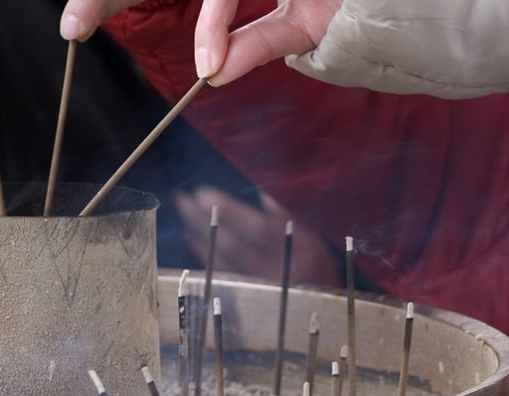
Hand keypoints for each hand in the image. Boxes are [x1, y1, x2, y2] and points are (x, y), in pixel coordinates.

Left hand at [174, 186, 341, 286]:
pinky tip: (192, 237)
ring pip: (222, 260)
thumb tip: (263, 194)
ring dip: (199, 235)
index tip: (201, 193)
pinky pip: (220, 274)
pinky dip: (205, 254)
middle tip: (182, 200)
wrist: (326, 313)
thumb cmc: (318, 269)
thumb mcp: (315, 240)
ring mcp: (261, 290)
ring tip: (183, 214)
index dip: (229, 212)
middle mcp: (278, 273)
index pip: (258, 229)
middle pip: (233, 245)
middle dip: (205, 221)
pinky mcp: (248, 301)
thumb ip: (289, 216)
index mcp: (300, 253)